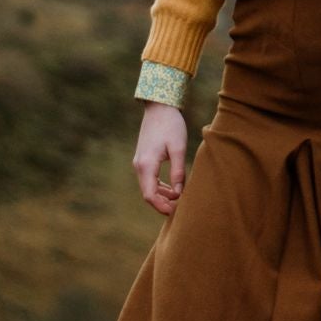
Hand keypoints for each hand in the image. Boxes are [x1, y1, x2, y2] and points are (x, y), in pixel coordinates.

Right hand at [134, 101, 187, 215]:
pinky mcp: (144, 159)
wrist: (159, 107)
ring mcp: (140, 163)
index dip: (161, 207)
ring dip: (162, 196)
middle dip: (163, 204)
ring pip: (149, 187)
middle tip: (181, 209)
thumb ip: (178, 172)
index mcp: (146, 165)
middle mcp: (139, 166)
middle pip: (148, 194)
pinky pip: (150, 180)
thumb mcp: (178, 148)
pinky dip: (160, 187)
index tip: (176, 212)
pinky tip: (173, 189)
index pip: (149, 195)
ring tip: (180, 200)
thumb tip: (179, 193)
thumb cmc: (171, 125)